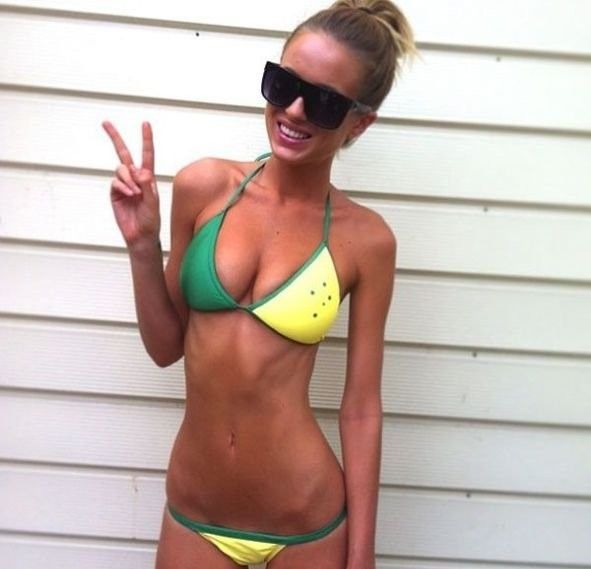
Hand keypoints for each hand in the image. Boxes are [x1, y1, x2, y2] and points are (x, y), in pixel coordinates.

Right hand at [102, 121, 160, 250]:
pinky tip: (129, 194)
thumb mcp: (153, 203)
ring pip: (120, 170)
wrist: (140, 236)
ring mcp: (124, 185)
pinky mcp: (114, 193)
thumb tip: (142, 171)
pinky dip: (122, 186)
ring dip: (127, 178)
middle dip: (115, 138)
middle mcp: (135, 179)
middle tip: (106, 123)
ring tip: (134, 193)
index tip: (145, 124)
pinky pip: (115, 182)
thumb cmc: (151, 221)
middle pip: (124, 154)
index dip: (146, 139)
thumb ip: (148, 187)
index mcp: (148, 178)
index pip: (147, 155)